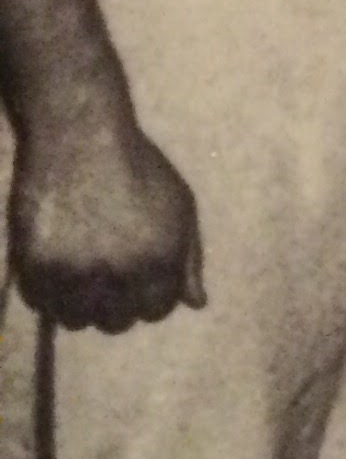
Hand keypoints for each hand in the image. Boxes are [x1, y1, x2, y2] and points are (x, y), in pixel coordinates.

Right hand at [11, 99, 201, 330]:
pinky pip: (41, 303)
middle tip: (105, 277)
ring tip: (80, 275)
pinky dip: (48, 294)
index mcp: (161, 260)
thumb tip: (197, 304)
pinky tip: (56, 267)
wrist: (80, 136)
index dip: (147, 297)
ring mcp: (76, 272)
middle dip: (115, 305)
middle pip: (117, 321)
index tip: (135, 281)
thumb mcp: (179, 207)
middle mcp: (121, 273)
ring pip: (77, 319)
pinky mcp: (36, 265)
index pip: (157, 310)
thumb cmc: (137, 168)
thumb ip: (189, 259)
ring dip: (79, 304)